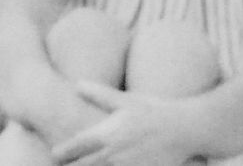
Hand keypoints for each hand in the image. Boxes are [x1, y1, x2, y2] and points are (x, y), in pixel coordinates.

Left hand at [50, 81, 194, 165]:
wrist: (185, 129)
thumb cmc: (155, 110)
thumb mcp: (127, 100)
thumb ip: (100, 94)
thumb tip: (77, 84)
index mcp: (106, 134)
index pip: (72, 148)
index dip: (60, 152)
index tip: (56, 154)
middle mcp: (111, 154)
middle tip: (65, 164)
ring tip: (87, 165)